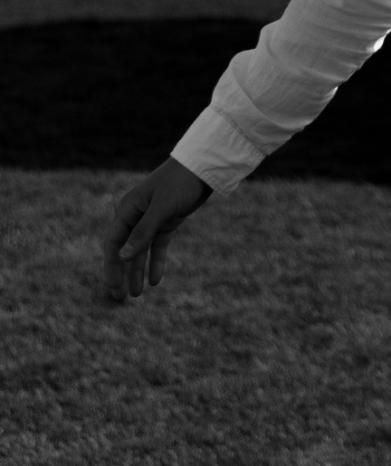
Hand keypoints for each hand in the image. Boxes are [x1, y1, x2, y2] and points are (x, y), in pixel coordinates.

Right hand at [103, 157, 210, 301]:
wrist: (203, 167)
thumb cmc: (179, 182)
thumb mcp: (161, 208)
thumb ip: (142, 232)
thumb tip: (122, 256)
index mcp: (128, 209)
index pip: (113, 242)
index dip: (111, 266)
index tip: (113, 287)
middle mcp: (136, 215)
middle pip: (124, 249)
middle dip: (121, 273)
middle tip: (119, 298)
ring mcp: (151, 219)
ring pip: (140, 251)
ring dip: (138, 272)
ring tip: (136, 295)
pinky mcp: (167, 222)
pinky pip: (157, 246)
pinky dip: (156, 262)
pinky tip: (155, 280)